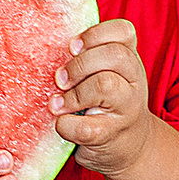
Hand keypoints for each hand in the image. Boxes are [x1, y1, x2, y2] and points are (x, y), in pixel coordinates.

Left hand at [55, 19, 152, 174]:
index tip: (72, 47)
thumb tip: (45, 40)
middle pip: (115, 55)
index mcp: (129, 62)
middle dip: (80, 64)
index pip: (123, 32)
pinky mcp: (109, 136)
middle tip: (60, 79)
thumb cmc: (106, 104)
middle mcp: (134, 82)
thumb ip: (89, 57)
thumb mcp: (108, 74)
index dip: (95, 34)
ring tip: (57, 103)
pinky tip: (61, 124)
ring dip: (74, 93)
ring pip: (105, 85)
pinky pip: (85, 126)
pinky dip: (66, 124)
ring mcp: (125, 110)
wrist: (128, 147)